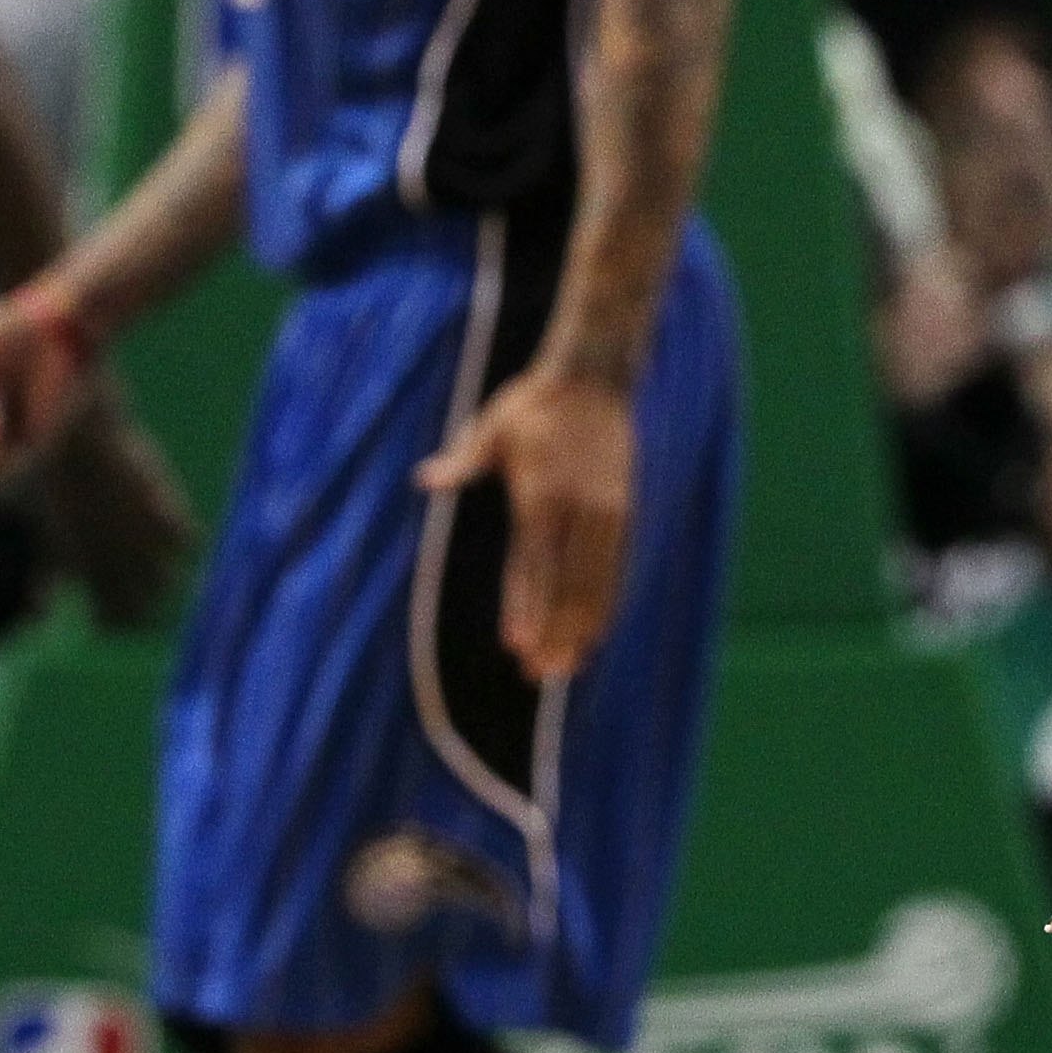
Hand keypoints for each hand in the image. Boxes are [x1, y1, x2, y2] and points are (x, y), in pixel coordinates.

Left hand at [420, 360, 637, 683]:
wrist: (595, 379)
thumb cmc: (533, 405)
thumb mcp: (492, 427)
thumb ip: (465, 459)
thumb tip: (427, 478)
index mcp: (543, 493)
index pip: (533, 563)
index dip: (527, 607)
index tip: (518, 646)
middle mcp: (581, 508)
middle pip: (569, 582)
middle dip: (555, 631)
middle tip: (541, 673)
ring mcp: (608, 511)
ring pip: (597, 580)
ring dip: (583, 625)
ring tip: (570, 666)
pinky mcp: (624, 510)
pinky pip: (616, 566)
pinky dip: (607, 600)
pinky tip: (598, 629)